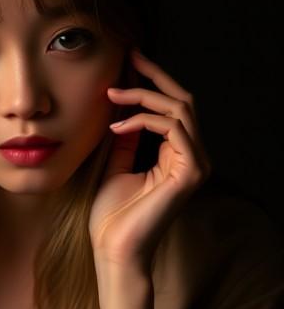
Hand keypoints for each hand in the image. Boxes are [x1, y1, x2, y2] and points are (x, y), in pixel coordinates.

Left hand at [89, 49, 211, 272]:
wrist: (114, 250)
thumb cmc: (113, 217)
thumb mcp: (116, 167)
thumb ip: (126, 140)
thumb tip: (123, 112)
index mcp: (179, 157)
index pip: (174, 109)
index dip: (153, 82)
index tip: (129, 62)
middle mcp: (193, 158)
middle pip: (184, 101)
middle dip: (155, 76)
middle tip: (129, 58)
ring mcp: (196, 165)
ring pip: (180, 109)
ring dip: (144, 96)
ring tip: (112, 94)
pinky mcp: (191, 172)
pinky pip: (173, 128)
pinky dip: (143, 120)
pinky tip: (117, 127)